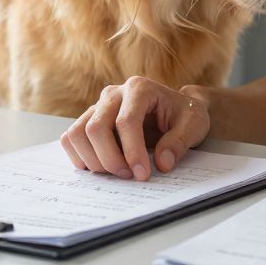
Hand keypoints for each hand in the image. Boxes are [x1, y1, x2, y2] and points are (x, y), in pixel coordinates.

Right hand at [60, 76, 210, 180]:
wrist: (175, 109)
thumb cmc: (184, 115)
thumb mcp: (194, 125)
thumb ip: (179, 142)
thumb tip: (162, 163)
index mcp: (140, 88)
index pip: (126, 121)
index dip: (131, 152)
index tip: (142, 174)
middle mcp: (114, 93)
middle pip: (96, 128)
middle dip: (111, 160)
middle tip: (130, 176)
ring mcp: (98, 105)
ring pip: (78, 133)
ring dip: (93, 160)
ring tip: (117, 173)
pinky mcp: (89, 118)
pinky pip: (71, 138)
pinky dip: (80, 157)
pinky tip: (101, 167)